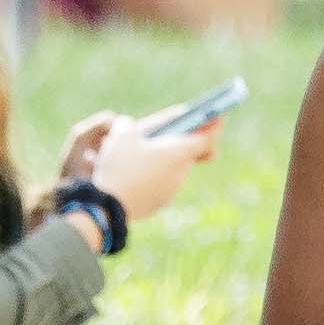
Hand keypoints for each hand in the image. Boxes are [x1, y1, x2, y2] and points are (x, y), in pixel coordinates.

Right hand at [68, 108, 223, 228]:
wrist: (107, 207)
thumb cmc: (119, 167)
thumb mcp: (121, 135)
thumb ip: (128, 125)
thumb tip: (127, 126)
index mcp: (179, 153)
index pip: (208, 138)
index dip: (214, 126)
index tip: (216, 116)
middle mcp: (180, 173)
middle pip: (189, 153)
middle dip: (181, 142)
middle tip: (169, 132)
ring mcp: (170, 191)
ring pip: (172, 169)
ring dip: (162, 159)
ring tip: (139, 152)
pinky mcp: (157, 203)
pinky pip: (159, 183)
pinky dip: (151, 175)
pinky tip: (131, 171)